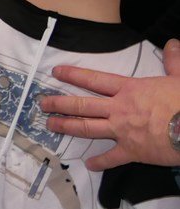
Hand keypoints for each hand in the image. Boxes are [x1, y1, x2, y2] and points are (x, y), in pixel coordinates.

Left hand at [38, 39, 179, 169]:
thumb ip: (174, 60)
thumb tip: (173, 43)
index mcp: (130, 90)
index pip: (95, 80)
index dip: (74, 75)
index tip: (56, 72)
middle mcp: (119, 109)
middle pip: (83, 105)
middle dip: (60, 103)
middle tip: (42, 104)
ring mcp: (122, 131)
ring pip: (87, 128)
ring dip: (67, 126)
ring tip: (51, 125)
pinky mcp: (131, 151)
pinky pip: (111, 158)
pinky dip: (100, 162)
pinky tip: (89, 164)